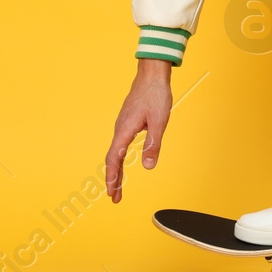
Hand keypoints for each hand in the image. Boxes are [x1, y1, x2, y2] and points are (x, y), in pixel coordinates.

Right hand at [105, 58, 172, 202]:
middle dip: (112, 179)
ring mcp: (122, 125)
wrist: (152, 74)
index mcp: (124, 130)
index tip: (112, 193)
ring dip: (115, 170)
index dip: (113, 178)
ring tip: (118, 185)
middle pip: (112, 159)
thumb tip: (147, 167)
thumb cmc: (156, 95)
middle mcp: (119, 129)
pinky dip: (118, 158)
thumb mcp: (159, 121)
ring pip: (114, 151)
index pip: (114, 159)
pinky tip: (122, 162)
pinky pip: (119, 144)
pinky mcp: (127, 121)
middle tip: (114, 197)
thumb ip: (152, 144)